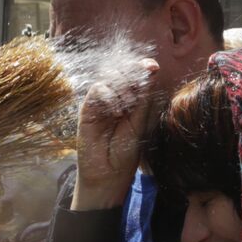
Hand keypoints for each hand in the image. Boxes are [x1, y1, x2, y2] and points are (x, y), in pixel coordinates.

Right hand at [71, 61, 156, 210]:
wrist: (107, 174)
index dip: (143, 67)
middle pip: (123, 71)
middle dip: (132, 77)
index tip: (153, 67)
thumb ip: (144, 97)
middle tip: (137, 95)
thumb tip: (152, 69)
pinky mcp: (88, 108)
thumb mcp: (140, 122)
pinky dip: (109, 95)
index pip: (137, 75)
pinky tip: (116, 112)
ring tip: (127, 106)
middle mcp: (117, 98)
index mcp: (133, 100)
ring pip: (110, 76)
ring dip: (122, 87)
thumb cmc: (125, 153)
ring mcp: (101, 102)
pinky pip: (97, 89)